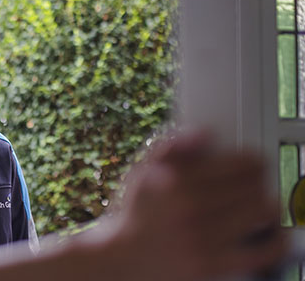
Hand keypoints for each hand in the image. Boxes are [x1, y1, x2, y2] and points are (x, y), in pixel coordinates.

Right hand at [106, 131, 287, 280]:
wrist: (122, 260)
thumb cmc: (136, 215)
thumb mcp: (143, 173)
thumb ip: (171, 147)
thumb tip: (205, 133)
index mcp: (176, 180)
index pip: (242, 163)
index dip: (254, 160)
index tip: (252, 164)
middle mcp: (191, 207)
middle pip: (256, 185)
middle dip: (259, 183)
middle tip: (253, 187)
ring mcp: (202, 238)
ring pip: (263, 212)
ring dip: (266, 207)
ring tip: (258, 208)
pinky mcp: (212, 265)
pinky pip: (263, 251)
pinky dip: (275, 241)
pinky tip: (270, 235)